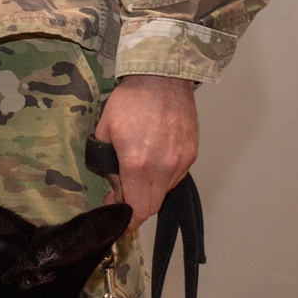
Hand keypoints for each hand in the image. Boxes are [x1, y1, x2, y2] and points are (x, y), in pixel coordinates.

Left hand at [94, 75, 198, 231]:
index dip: (126, 220)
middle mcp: (163, 168)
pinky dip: (162, 177)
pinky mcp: (192, 154)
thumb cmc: (128, 102)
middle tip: (120, 195)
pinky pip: (175, 177)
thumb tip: (116, 190)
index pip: (136, 210)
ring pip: (164, 192)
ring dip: (149, 191)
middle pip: (151, 207)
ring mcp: (181, 162)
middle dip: (135, 207)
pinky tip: (152, 160)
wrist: (163, 77)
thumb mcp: (105, 133)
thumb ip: (108, 167)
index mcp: (137, 165)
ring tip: (136, 173)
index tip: (117, 218)